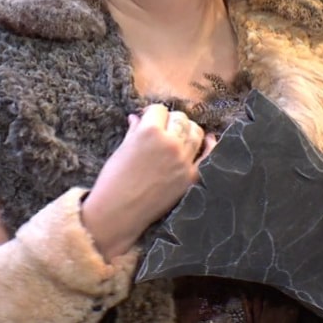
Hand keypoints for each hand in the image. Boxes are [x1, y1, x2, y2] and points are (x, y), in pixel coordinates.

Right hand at [80, 104, 214, 258]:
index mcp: (149, 131)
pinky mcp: (191, 177)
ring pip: (195, 132)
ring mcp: (183, 160)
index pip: (159, 110)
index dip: (153, 114)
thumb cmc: (114, 180)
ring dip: (188, 130)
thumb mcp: (122, 149)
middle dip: (170, 121)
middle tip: (163, 129)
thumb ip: (134, 130)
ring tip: (180, 136)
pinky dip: (209, 146)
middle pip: (180, 118)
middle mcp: (170, 142)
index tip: (149, 119)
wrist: (118, 211)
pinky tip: (207, 140)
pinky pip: (208, 156)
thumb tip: (137, 117)